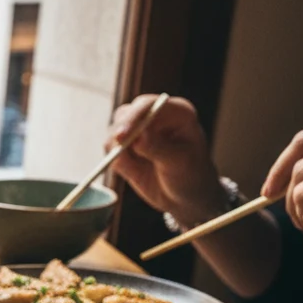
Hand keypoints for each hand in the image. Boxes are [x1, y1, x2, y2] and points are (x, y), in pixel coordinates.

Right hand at [107, 94, 227, 226]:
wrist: (186, 197)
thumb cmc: (191, 175)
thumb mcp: (179, 162)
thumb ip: (158, 148)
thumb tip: (138, 137)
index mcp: (175, 113)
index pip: (147, 105)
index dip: (132, 117)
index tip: (122, 136)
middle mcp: (155, 117)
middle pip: (126, 114)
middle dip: (119, 133)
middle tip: (118, 153)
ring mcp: (139, 132)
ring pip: (114, 132)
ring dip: (116, 150)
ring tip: (133, 168)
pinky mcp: (127, 148)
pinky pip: (111, 150)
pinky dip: (114, 160)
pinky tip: (131, 172)